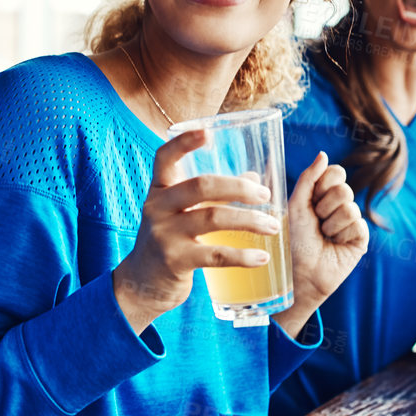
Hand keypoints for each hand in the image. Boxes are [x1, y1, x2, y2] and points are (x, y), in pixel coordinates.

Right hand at [112, 129, 277, 333]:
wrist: (141, 284)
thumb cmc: (168, 241)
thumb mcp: (180, 214)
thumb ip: (212, 195)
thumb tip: (254, 177)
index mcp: (159, 190)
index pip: (164, 157)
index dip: (184, 142)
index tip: (208, 131)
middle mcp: (157, 208)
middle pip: (201, 186)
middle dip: (239, 187)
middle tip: (265, 195)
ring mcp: (164, 235)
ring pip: (213, 218)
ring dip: (250, 220)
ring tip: (273, 225)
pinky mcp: (175, 261)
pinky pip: (215, 255)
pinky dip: (243, 255)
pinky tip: (263, 256)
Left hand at [275, 152, 368, 333]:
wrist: (296, 273)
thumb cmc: (291, 240)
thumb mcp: (295, 205)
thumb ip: (309, 178)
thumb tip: (323, 153)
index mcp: (322, 196)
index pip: (336, 172)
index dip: (324, 183)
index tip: (311, 200)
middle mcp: (339, 207)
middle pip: (344, 187)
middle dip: (324, 205)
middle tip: (315, 222)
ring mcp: (351, 223)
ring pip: (350, 206)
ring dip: (330, 223)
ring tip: (322, 237)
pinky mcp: (360, 239)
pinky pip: (358, 223)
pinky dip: (341, 234)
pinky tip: (333, 245)